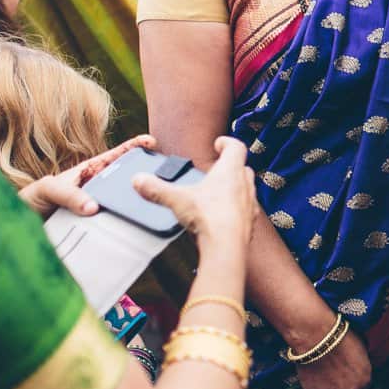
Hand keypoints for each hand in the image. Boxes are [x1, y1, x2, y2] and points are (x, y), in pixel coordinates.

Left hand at [18, 133, 154, 216]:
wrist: (18, 229)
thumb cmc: (31, 200)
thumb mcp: (48, 189)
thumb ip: (68, 194)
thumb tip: (93, 208)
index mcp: (89, 172)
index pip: (116, 157)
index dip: (133, 147)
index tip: (151, 142)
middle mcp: (98, 190)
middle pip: (126, 181)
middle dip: (144, 177)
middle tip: (162, 177)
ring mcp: (98, 210)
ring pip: (124, 206)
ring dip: (137, 206)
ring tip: (155, 205)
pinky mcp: (96, 229)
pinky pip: (114, 227)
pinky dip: (125, 228)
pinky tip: (136, 232)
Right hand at [132, 136, 256, 249]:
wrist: (227, 246)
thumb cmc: (209, 217)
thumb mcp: (177, 199)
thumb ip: (157, 189)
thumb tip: (139, 180)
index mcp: (230, 171)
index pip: (236, 147)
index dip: (227, 142)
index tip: (219, 143)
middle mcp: (245, 184)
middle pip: (242, 167)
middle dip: (230, 166)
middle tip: (216, 169)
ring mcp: (250, 202)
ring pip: (246, 188)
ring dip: (235, 187)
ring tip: (218, 192)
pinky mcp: (250, 221)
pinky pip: (245, 209)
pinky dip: (236, 208)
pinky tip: (223, 215)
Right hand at [293, 325, 372, 388]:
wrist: (316, 337)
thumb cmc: (338, 337)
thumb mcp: (361, 348)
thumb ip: (363, 364)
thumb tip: (360, 367)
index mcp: (365, 378)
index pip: (365, 387)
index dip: (357, 380)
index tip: (351, 376)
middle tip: (340, 380)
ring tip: (327, 384)